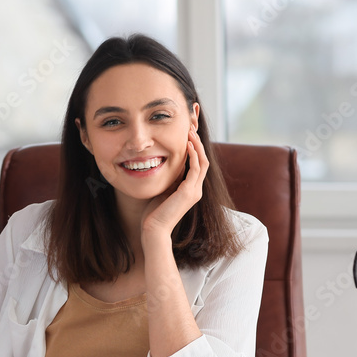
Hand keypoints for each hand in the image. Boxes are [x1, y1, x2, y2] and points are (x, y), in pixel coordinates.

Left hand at [141, 126, 207, 241]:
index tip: (187, 134)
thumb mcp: (163, 190)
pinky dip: (193, 155)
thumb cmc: (154, 213)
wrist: (154, 229)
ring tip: (190, 131)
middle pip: (203, 160)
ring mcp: (194, 191)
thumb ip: (169, 179)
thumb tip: (166, 163)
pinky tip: (187, 144)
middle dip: (198, 143)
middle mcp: (196, 190)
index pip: (197, 164)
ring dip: (197, 145)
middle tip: (191, 127)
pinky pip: (195, 168)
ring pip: (202, 162)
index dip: (194, 148)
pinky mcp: (189, 192)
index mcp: (190, 189)